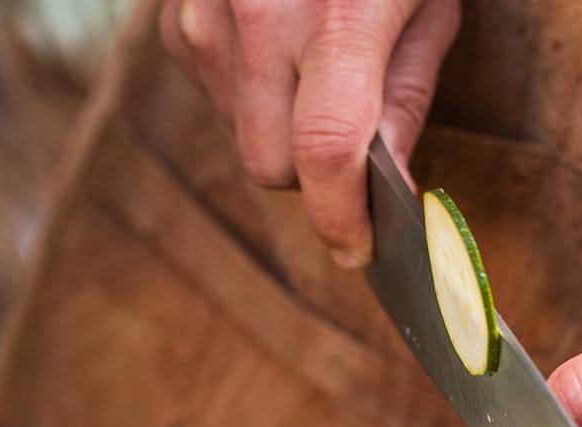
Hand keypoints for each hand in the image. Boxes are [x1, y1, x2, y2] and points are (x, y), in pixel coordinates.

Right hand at [160, 0, 459, 267]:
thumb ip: (408, 89)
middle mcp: (256, 21)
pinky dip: (248, 87)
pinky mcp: (174, 17)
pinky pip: (211, 91)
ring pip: (237, 134)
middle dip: (311, 174)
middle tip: (354, 145)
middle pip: (269, 165)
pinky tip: (279, 40)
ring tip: (319, 62)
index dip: (341, 217)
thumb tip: (388, 179)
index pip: (324, 152)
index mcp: (336, 17)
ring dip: (280, 126)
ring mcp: (204, 19)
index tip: (359, 249)